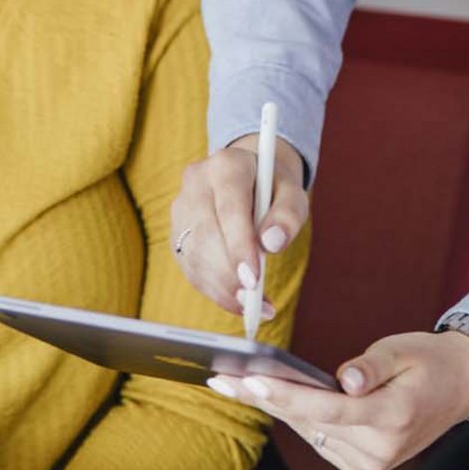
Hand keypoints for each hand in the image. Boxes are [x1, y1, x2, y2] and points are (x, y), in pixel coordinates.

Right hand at [170, 136, 307, 313]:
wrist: (249, 178)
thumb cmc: (272, 188)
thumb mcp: (291, 193)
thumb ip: (288, 215)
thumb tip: (272, 244)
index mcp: (226, 164)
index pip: (229, 207)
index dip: (239, 246)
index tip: (253, 279)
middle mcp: (196, 181)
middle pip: (206, 234)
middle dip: (228, 272)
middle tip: (252, 299)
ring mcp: (181, 207)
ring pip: (193, 254)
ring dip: (220, 287)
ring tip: (250, 305)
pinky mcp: (176, 233)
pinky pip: (190, 267)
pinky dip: (213, 290)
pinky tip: (236, 301)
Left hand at [207, 329, 468, 469]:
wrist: (463, 387)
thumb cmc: (431, 362)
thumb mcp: (404, 349)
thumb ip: (371, 366)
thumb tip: (343, 380)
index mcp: (393, 417)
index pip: (328, 409)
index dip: (286, 396)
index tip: (250, 382)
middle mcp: (380, 450)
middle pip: (310, 422)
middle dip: (265, 398)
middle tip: (222, 378)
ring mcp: (371, 464)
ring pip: (310, 432)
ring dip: (276, 408)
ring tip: (235, 385)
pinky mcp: (363, 469)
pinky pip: (320, 439)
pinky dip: (299, 418)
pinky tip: (273, 398)